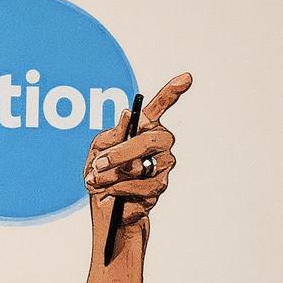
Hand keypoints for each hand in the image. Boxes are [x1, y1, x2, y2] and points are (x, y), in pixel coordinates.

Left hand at [85, 73, 191, 242]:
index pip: (160, 106)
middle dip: (120, 153)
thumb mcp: (97, 149)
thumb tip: (126, 115)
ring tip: (97, 180)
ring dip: (112, 174)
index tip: (186, 77)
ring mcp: (163, 164)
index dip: (173, 92)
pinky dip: (118, 188)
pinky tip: (110, 191)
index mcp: (143, 128)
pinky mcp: (159, 186)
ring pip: (140, 166)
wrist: (105, 205)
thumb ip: (111, 134)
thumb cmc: (101, 171)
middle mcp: (159, 143)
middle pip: (149, 140)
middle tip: (99, 163)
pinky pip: (138, 185)